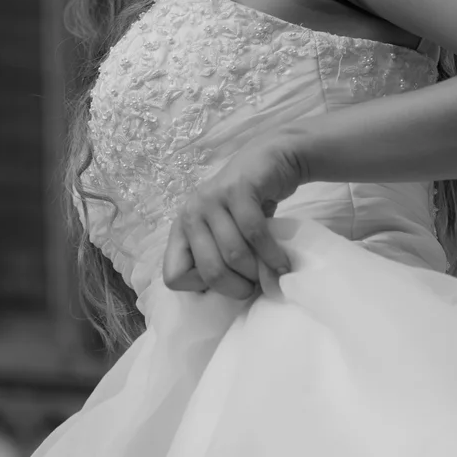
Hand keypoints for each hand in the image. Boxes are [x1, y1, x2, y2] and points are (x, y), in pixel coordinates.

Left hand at [162, 136, 305, 296]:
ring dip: (258, 271)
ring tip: (272, 272)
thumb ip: (219, 257)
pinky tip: (283, 262)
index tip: (229, 280)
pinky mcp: (237, 189)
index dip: (203, 287)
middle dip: (238, 287)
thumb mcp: (226, 232)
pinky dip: (272, 255)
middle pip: (209, 271)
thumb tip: (232, 297)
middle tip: (256, 285)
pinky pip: (254, 234)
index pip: (174, 277)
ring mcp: (212, 199)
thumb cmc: (250, 205)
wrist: (273, 159)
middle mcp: (190, 213)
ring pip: (233, 255)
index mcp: (182, 229)